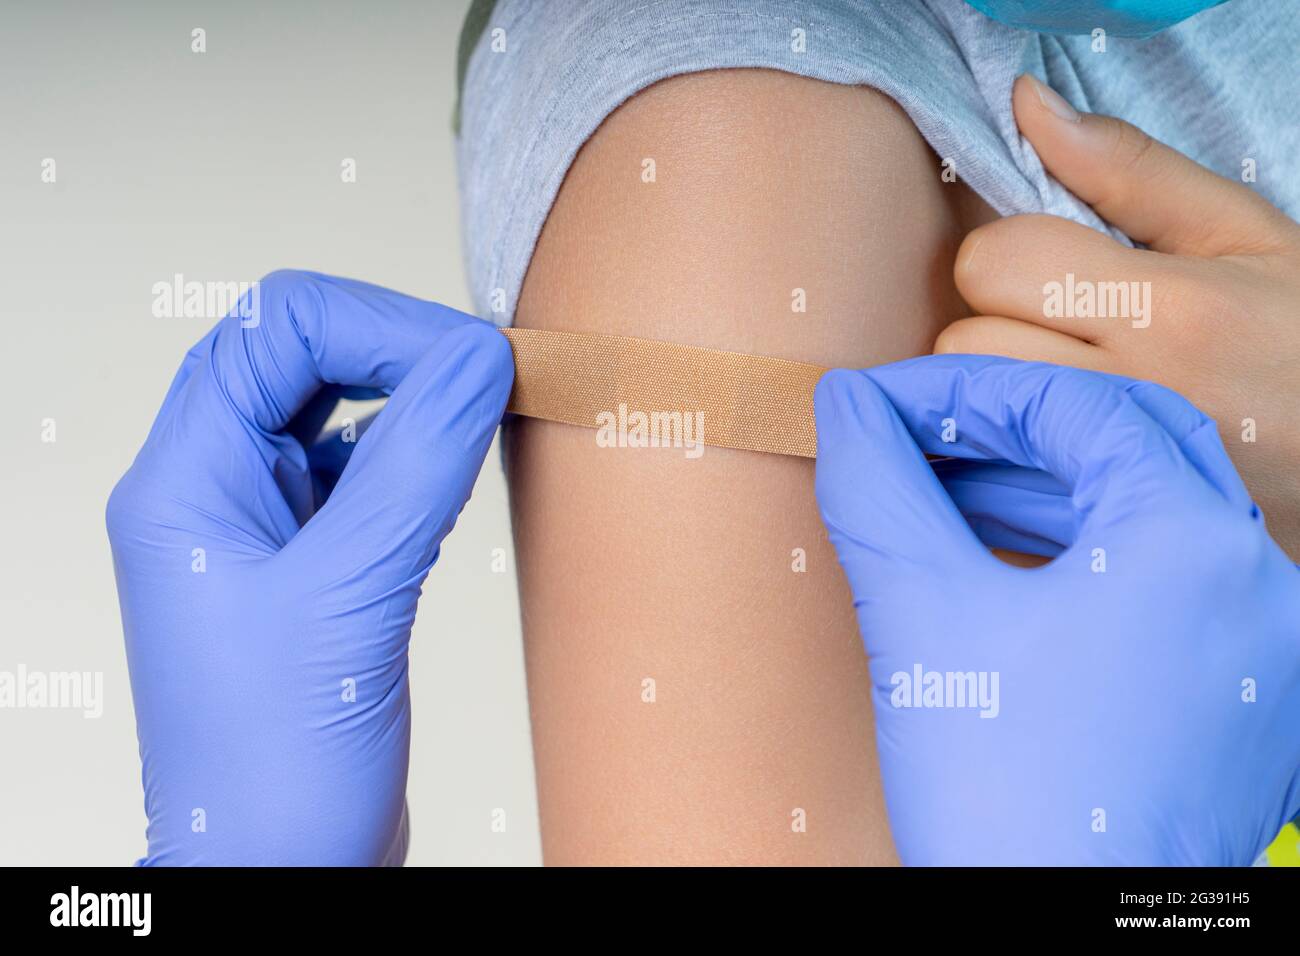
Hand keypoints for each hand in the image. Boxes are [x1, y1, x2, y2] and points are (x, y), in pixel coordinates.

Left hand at [107, 271, 512, 864]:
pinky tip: (457, 466)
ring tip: (480, 407)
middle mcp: (214, 493)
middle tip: (482, 372)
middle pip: (298, 356)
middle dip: (394, 348)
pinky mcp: (311, 565)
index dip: (373, 326)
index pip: (270, 334)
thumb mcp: (350, 601)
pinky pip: (362, 471)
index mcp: (186, 485)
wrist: (283, 872)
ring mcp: (262, 529)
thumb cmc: (273, 770)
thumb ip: (415, 468)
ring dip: (408, 395)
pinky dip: (416, 452)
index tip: (464, 359)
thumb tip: (474, 359)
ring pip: (332, 409)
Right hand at [814, 355, 1299, 864]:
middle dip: (1008, 430)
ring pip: (1149, 514)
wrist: (1065, 946)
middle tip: (914, 433)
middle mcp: (1261, 586)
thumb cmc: (1008, 802)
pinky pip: (1164, 582)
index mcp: (1198, 548)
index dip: (966, 393)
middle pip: (1128, 446)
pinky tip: (996, 556)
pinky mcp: (1244, 697)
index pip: (1078, 408)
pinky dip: (1080, 552)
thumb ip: (878, 488)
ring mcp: (1264, 647)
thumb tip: (845, 405)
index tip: (880, 403)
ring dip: (1038, 489)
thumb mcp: (922, 621)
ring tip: (935, 491)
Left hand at [936, 74, 1299, 558]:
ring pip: (966, 415)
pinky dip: (994, 455)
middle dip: (989, 324)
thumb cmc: (1299, 338)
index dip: (1006, 255)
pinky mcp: (1085, 524)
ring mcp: (1102, 474)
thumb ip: (1130, 169)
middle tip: (1048, 330)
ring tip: (1050, 384)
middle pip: (963, 343)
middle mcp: (1123, 398)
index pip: (994, 263)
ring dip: (987, 391)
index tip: (1045, 268)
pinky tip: (1043, 440)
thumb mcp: (1242, 235)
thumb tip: (1027, 105)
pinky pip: (983, 484)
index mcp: (1166, 311)